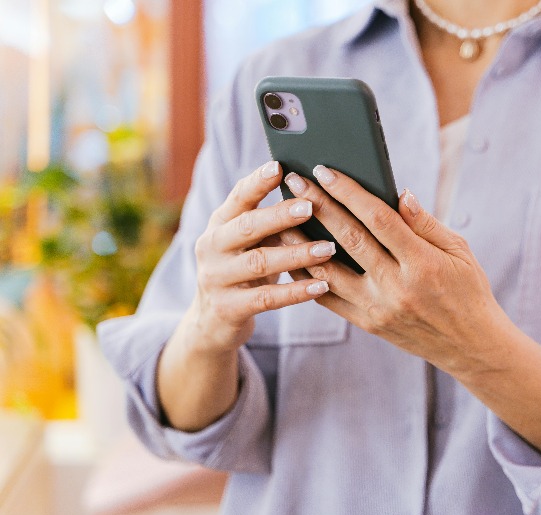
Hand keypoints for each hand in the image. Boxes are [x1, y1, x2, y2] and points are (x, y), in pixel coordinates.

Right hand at [189, 161, 336, 355]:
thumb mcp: (250, 243)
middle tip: (310, 206)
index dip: (257, 182)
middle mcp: (211, 247)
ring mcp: (216, 278)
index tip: (280, 166)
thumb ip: (272, 222)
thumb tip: (316, 196)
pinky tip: (321, 286)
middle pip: (247, 226)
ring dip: (297, 254)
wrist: (212, 321)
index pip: (238, 197)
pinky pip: (266, 298)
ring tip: (328, 248)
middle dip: (279, 215)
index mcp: (219, 224)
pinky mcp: (228, 308)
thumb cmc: (244, 271)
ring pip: (259, 262)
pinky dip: (296, 292)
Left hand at [280, 165, 510, 374]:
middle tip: (294, 181)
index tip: (325, 170)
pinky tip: (292, 256)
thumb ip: (425, 223)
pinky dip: (307, 276)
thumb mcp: (459, 251)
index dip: (348, 192)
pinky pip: (329, 298)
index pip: (379, 218)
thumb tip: (399, 194)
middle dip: (318, 205)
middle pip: (349, 238)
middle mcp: (397, 286)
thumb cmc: (468, 290)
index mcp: (422, 262)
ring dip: (301, 241)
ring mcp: (378, 308)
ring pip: (329, 270)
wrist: (469, 345)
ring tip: (280, 217)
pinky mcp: (368, 324)